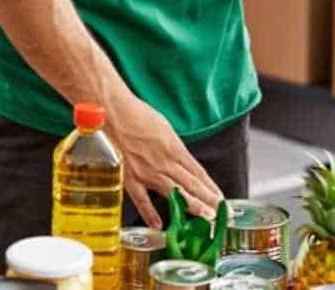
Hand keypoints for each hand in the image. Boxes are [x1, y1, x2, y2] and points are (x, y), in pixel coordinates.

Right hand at [104, 93, 222, 228]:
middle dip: (209, 200)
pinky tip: (159, 224)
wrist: (113, 110)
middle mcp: (165, 161)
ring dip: (192, 206)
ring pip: (174, 192)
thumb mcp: (163, 127)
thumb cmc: (136, 114)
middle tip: (221, 214)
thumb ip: (172, 147)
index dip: (211, 188)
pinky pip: (142, 198)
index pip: (198, 173)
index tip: (221, 199)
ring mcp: (148, 171)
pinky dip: (150, 212)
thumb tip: (179, 160)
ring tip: (205, 218)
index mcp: (174, 148)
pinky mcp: (130, 176)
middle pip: (192, 184)